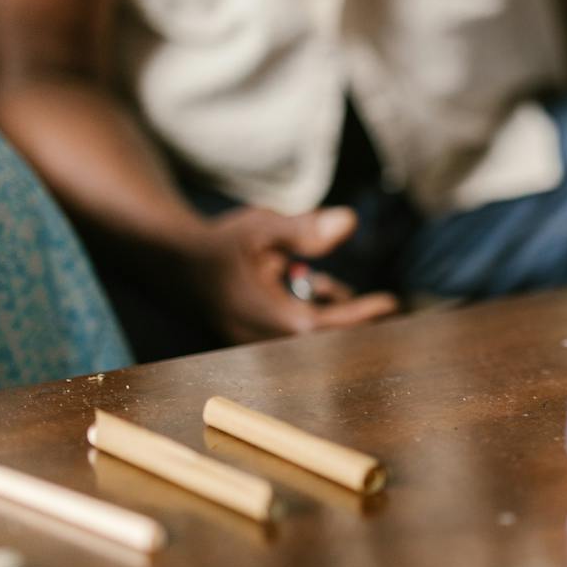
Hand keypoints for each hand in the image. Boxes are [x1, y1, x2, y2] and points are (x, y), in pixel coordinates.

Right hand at [183, 206, 398, 342]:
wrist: (175, 263)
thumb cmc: (221, 243)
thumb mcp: (261, 228)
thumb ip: (305, 229)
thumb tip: (349, 221)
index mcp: (269, 317)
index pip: (325, 325)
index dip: (361, 316)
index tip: (391, 302)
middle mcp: (265, 340)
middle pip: (326, 341)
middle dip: (357, 321)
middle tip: (390, 305)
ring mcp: (260, 345)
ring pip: (314, 340)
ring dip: (335, 315)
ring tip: (347, 294)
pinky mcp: (260, 342)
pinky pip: (299, 337)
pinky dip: (316, 316)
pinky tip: (316, 287)